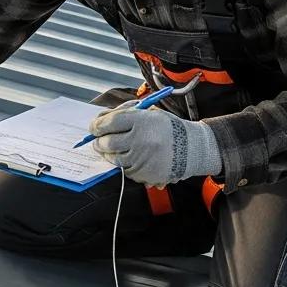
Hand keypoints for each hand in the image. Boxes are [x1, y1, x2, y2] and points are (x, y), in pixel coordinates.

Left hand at [89, 106, 222, 187]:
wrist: (193, 148)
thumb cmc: (167, 128)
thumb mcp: (148, 112)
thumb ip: (124, 113)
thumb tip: (99, 119)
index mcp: (142, 121)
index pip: (110, 122)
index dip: (97, 125)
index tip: (94, 127)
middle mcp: (142, 140)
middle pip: (108, 142)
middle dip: (99, 141)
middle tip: (99, 140)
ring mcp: (143, 159)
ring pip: (114, 158)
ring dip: (109, 153)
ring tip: (113, 148)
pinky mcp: (146, 174)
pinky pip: (126, 170)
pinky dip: (124, 164)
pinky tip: (130, 157)